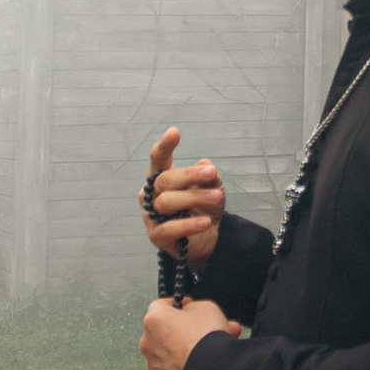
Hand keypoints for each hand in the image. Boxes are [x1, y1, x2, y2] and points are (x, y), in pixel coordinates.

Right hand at [140, 125, 225, 264]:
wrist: (209, 237)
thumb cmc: (205, 207)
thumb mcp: (212, 187)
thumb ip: (208, 176)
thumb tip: (205, 165)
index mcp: (163, 177)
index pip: (158, 159)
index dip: (164, 146)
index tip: (174, 132)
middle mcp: (152, 194)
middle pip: (164, 180)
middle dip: (189, 175)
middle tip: (212, 173)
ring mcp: (151, 215)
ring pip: (167, 202)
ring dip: (195, 198)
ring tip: (218, 197)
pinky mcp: (157, 236)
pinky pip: (169, 228)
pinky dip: (189, 224)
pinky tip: (206, 221)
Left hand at [141, 296, 237, 369]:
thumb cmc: (206, 338)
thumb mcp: (206, 307)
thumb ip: (193, 308)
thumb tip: (193, 313)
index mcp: (154, 319)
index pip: (161, 305)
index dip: (178, 305)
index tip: (189, 307)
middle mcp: (148, 342)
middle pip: (164, 332)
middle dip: (182, 330)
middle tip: (201, 330)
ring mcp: (154, 365)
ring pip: (169, 354)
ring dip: (184, 350)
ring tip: (208, 350)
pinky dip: (185, 368)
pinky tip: (203, 365)